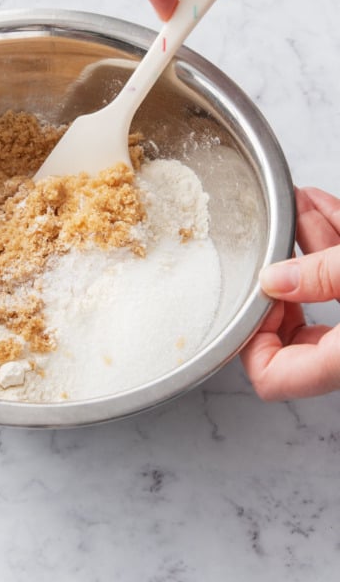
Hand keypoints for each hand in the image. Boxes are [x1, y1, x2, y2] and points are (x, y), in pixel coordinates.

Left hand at [240, 187, 339, 399]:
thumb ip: (323, 274)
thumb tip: (275, 278)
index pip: (271, 377)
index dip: (250, 339)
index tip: (255, 295)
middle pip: (296, 333)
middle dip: (283, 276)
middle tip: (277, 247)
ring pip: (326, 294)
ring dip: (312, 247)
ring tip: (301, 204)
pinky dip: (336, 242)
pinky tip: (324, 207)